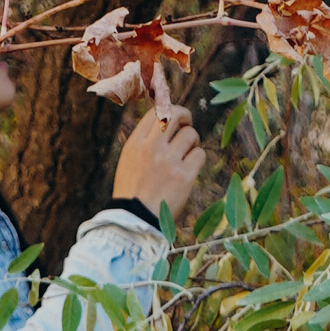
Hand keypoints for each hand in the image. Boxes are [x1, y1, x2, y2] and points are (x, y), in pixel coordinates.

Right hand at [116, 91, 204, 219]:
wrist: (135, 221)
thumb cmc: (133, 192)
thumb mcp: (129, 161)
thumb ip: (144, 142)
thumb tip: (165, 123)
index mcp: (135, 144)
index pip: (156, 112)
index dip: (170, 109)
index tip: (176, 117)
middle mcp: (151, 149)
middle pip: (175, 115)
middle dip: (186, 116)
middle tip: (187, 125)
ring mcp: (168, 162)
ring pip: (191, 134)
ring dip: (193, 142)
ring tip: (188, 153)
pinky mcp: (184, 176)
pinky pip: (200, 154)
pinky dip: (197, 158)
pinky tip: (191, 168)